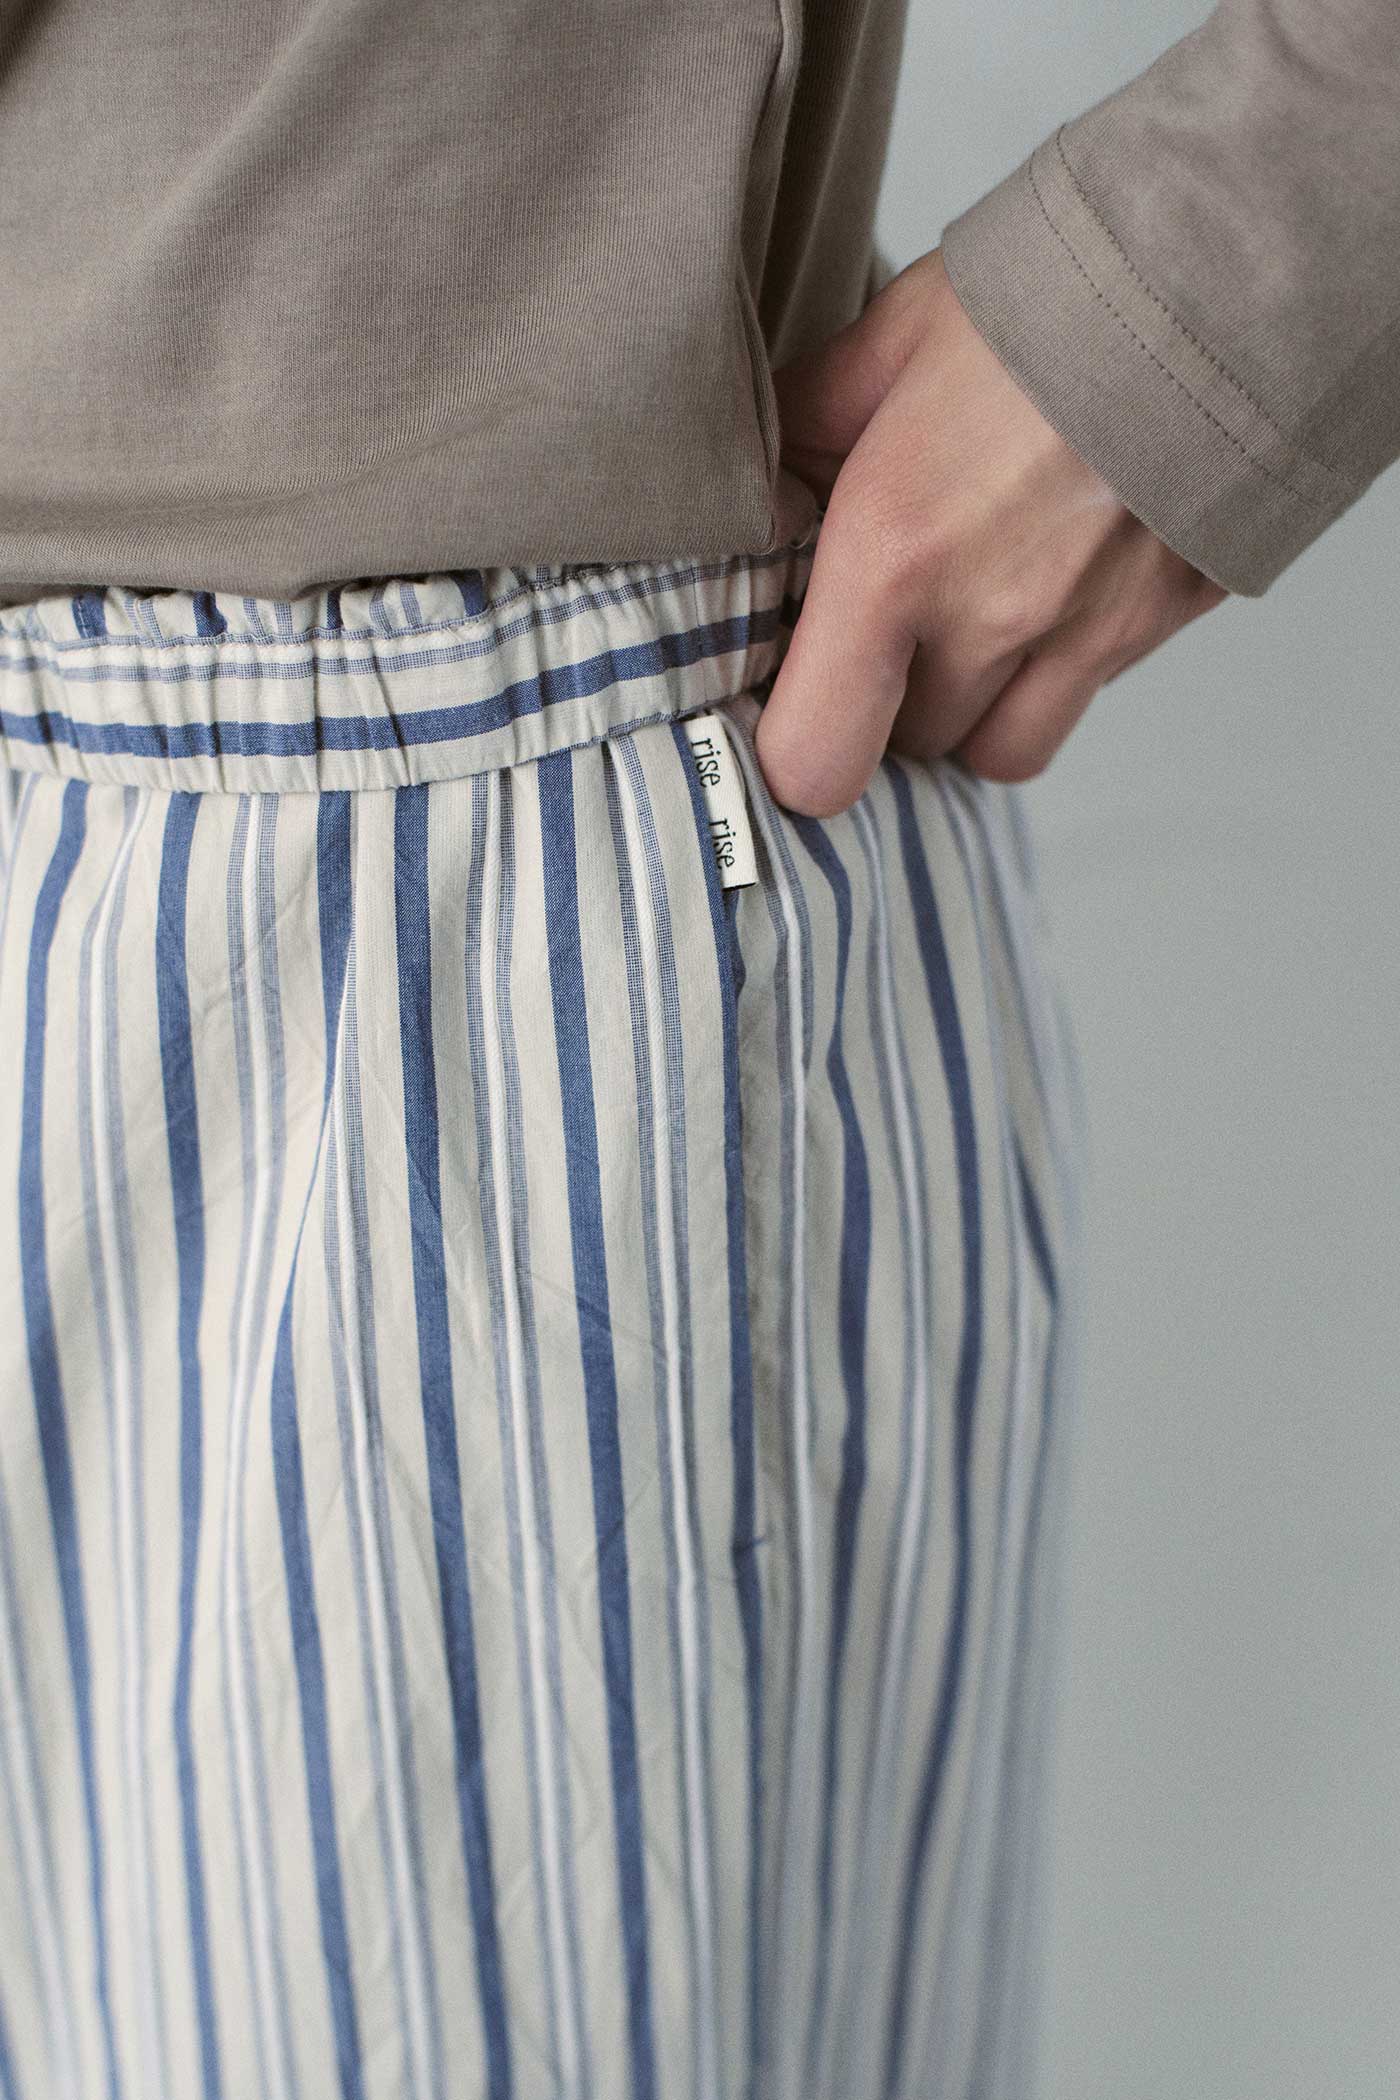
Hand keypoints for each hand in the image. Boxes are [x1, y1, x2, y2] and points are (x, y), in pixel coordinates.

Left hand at [755, 247, 1228, 815]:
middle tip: (882, 626)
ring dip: (969, 711)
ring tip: (963, 626)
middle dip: (884, 705)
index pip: (814, 760)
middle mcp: (986, 619)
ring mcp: (1079, 636)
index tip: (790, 699)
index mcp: (892, 553)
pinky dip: (1046, 680)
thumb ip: (804, 432)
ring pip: (995, 752)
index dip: (792, 752)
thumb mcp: (888, 342)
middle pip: (904, 751)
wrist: (1220, 275)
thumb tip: (764, 501)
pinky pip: (1076, 702)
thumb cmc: (1045, 299)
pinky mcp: (1151, 626)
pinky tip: (1042, 599)